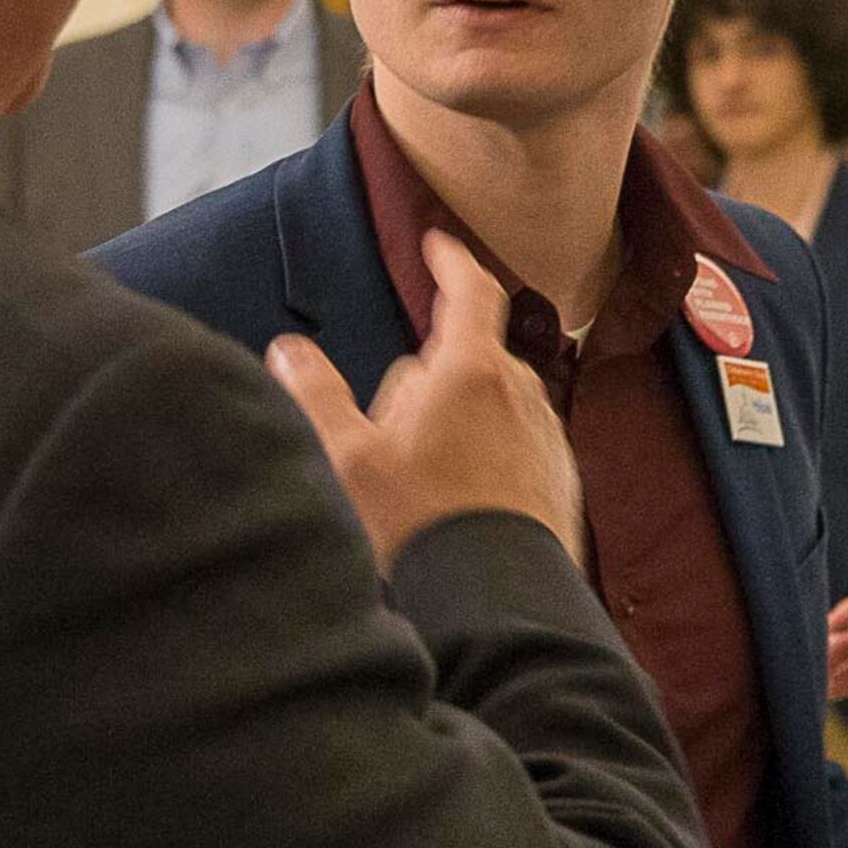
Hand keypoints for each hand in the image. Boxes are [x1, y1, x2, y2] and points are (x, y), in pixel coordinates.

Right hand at [269, 234, 581, 568]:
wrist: (497, 603)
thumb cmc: (420, 527)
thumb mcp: (347, 460)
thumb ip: (315, 395)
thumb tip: (288, 350)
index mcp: (471, 373)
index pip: (470, 291)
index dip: (452, 261)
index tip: (437, 243)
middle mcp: (521, 393)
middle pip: (469, 357)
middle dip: (432, 374)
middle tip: (389, 429)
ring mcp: (546, 436)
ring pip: (494, 403)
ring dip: (460, 418)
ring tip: (421, 480)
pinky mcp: (559, 477)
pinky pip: (517, 445)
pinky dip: (489, 455)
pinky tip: (457, 504)